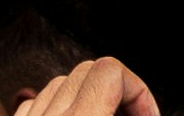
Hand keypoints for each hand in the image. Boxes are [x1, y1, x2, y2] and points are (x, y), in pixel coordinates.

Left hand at [23, 60, 160, 115]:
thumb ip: (126, 115)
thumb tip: (146, 110)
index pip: (110, 72)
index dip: (140, 91)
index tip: (150, 115)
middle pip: (88, 71)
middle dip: (119, 90)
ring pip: (59, 83)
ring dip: (89, 95)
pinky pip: (34, 105)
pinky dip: (57, 108)